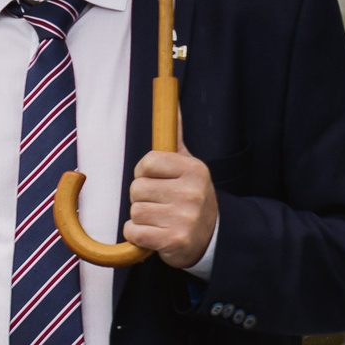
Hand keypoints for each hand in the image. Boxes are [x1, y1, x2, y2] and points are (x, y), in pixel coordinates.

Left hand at [125, 140, 216, 270]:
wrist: (211, 238)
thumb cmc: (190, 198)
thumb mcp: (188, 166)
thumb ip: (175, 138)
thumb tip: (172, 104)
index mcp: (194, 170)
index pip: (147, 162)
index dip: (145, 173)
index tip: (157, 181)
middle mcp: (192, 193)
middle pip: (137, 188)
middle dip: (143, 197)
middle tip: (162, 204)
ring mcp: (184, 218)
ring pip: (134, 211)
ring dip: (141, 218)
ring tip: (161, 219)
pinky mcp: (174, 240)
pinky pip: (133, 232)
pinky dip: (138, 235)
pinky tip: (155, 234)